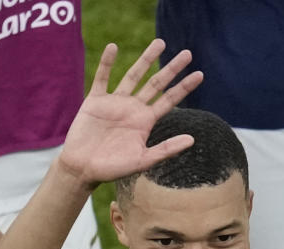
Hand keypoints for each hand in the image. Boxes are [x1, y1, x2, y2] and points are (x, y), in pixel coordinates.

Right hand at [57, 39, 203, 188]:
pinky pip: (102, 77)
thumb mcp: (143, 160)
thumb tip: (192, 139)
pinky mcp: (96, 100)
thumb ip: (166, 149)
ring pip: (133, 75)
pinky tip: (112, 47)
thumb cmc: (113, 168)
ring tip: (160, 43)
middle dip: (171, 69)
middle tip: (188, 53)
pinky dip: (107, 63)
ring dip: (146, 60)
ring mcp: (115, 102)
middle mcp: (133, 109)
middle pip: (156, 84)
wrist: (83, 168)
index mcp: (146, 122)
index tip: (200, 74)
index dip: (184, 87)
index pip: (169, 100)